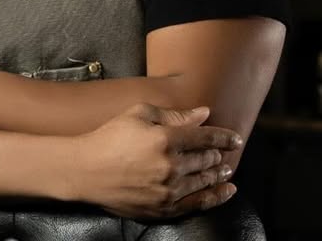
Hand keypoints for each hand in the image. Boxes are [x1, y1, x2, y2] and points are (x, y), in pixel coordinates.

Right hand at [70, 103, 241, 219]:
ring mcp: (170, 189)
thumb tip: (203, 114)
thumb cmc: (109, 137)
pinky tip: (227, 192)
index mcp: (165, 138)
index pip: (204, 137)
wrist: (87, 170)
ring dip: (220, 174)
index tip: (235, 138)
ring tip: (227, 169)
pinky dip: (217, 197)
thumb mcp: (136, 114)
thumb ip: (172, 114)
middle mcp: (171, 165)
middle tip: (226, 152)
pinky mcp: (166, 207)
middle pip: (207, 159)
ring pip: (206, 181)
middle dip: (219, 155)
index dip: (223, 137)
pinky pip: (199, 204)